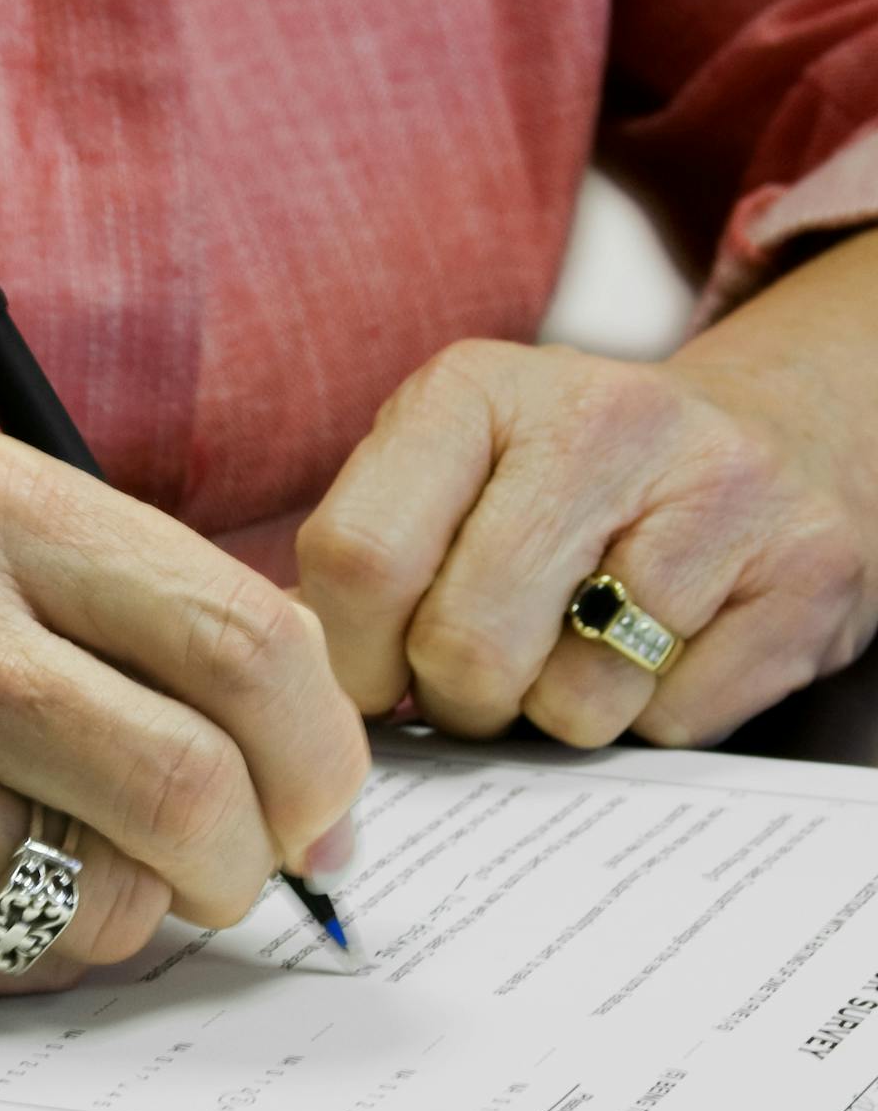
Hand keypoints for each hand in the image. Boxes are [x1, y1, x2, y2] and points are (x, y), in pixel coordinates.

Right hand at [0, 431, 366, 995]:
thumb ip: (142, 615)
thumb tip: (309, 746)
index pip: (247, 631)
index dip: (319, 740)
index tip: (319, 794)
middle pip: (205, 766)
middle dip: (265, 841)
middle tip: (253, 856)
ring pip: (124, 887)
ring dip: (143, 896)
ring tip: (75, 849)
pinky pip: (30, 958)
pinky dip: (50, 938)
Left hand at [296, 328, 876, 747]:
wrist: (770, 439)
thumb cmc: (567, 479)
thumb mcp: (451, 468)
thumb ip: (370, 551)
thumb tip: (304, 677)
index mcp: (473, 387)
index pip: (358, 557)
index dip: (352, 655)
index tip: (376, 674)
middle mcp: (598, 417)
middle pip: (466, 646)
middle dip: (460, 699)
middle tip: (483, 675)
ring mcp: (717, 487)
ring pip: (576, 702)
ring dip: (559, 710)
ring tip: (580, 642)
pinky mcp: (807, 569)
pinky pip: (676, 723)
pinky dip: (651, 716)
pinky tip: (663, 644)